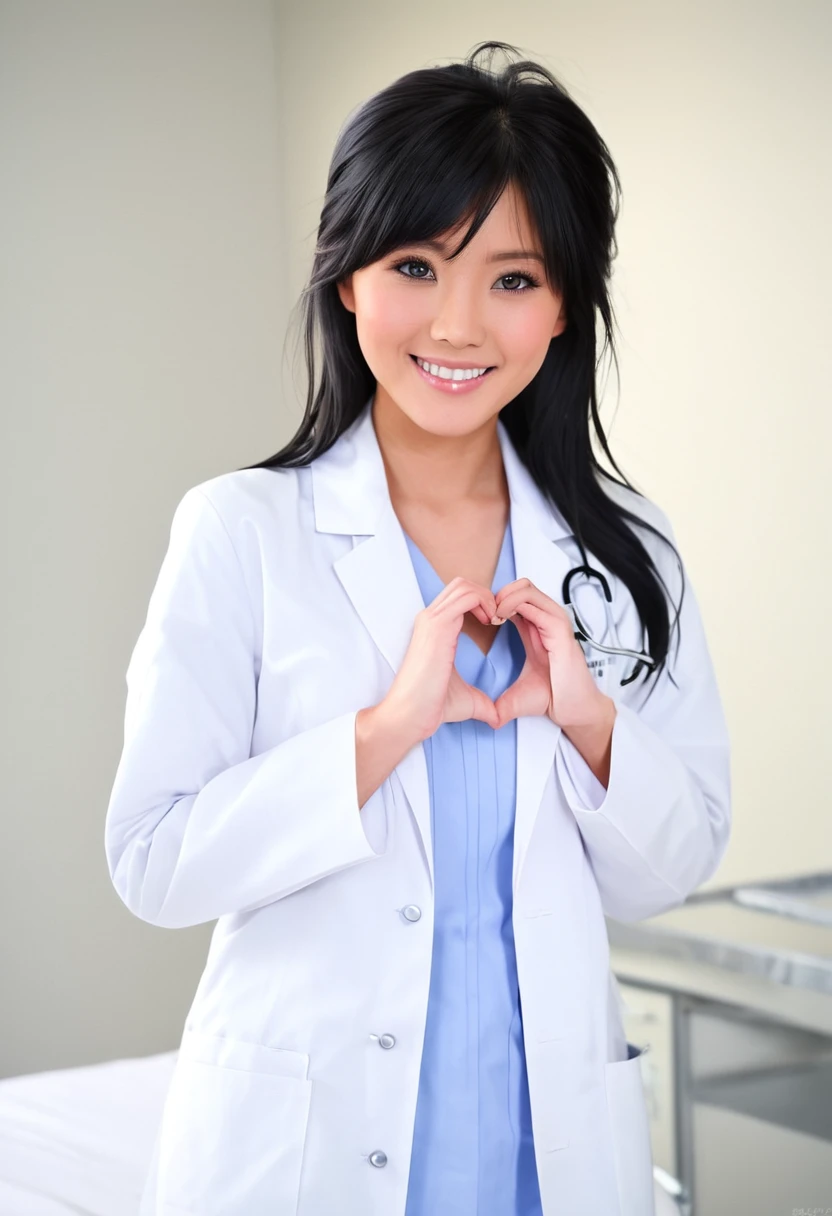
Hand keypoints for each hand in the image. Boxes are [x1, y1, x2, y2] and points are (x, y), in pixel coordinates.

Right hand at [382, 577, 500, 742]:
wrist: (410, 715)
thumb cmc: (431, 708)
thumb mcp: (466, 700)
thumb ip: (483, 703)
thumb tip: (498, 718)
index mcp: (434, 630)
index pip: (459, 598)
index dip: (483, 604)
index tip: (498, 624)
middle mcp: (430, 619)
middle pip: (462, 585)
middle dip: (487, 596)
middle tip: (500, 619)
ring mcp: (432, 619)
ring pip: (464, 586)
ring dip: (488, 598)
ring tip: (498, 619)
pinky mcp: (438, 624)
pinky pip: (468, 596)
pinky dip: (487, 602)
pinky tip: (494, 621)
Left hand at [491, 577, 610, 729]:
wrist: (573, 709)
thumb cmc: (552, 697)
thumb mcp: (517, 694)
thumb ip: (500, 701)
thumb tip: (488, 719)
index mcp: (535, 627)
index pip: (514, 596)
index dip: (494, 601)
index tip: (480, 619)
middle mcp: (546, 619)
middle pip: (520, 585)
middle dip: (498, 594)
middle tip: (484, 614)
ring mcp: (554, 621)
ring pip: (526, 588)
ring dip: (503, 596)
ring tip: (491, 616)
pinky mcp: (559, 628)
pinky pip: (533, 603)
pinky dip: (512, 604)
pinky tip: (499, 619)